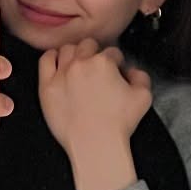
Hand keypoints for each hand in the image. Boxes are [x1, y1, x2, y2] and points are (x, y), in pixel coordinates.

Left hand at [38, 39, 150, 189]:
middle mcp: (81, 63)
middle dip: (95, 53)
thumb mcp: (143, 97)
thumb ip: (141, 77)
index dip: (116, 61)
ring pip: (67, 49)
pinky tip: (57, 62)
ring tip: (78, 64)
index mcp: (104, 63)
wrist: (95, 144)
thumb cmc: (117, 124)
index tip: (115, 69)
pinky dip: (52, 57)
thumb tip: (132, 71)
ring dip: (75, 53)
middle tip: (97, 67)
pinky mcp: (47, 86)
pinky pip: (46, 60)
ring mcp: (62, 73)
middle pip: (88, 45)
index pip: (112, 52)